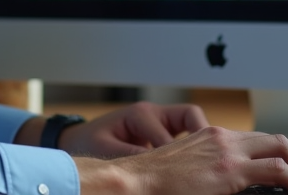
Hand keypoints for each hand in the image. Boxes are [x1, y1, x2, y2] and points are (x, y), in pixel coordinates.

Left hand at [58, 101, 210, 156]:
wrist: (79, 139)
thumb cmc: (89, 142)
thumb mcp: (107, 150)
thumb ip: (131, 156)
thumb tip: (156, 170)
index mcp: (140, 114)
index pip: (168, 134)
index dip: (178, 155)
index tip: (184, 173)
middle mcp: (153, 113)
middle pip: (190, 116)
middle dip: (202, 137)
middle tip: (209, 162)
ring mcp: (160, 120)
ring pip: (192, 123)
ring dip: (200, 141)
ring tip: (206, 163)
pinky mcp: (161, 130)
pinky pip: (185, 134)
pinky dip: (193, 146)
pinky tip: (195, 164)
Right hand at [75, 126, 287, 194]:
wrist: (137, 180)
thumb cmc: (155, 179)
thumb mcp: (186, 165)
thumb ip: (208, 166)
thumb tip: (223, 180)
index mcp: (211, 135)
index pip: (252, 139)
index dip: (272, 152)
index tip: (280, 167)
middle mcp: (223, 137)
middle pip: (272, 139)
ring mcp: (228, 151)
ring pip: (278, 149)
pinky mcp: (231, 170)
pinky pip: (275, 170)